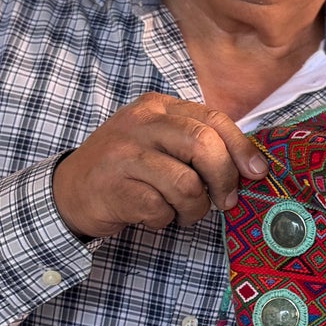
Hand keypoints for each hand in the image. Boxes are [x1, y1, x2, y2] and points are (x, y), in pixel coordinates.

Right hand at [52, 93, 266, 238]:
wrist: (68, 190)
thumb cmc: (127, 168)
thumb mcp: (160, 142)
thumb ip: (198, 144)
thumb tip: (251, 166)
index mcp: (158, 106)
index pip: (213, 119)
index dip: (241, 148)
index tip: (257, 173)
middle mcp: (141, 123)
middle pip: (203, 145)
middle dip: (223, 179)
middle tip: (224, 202)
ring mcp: (124, 153)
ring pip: (186, 183)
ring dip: (193, 208)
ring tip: (182, 212)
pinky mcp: (113, 186)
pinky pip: (160, 207)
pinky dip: (164, 219)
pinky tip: (154, 215)